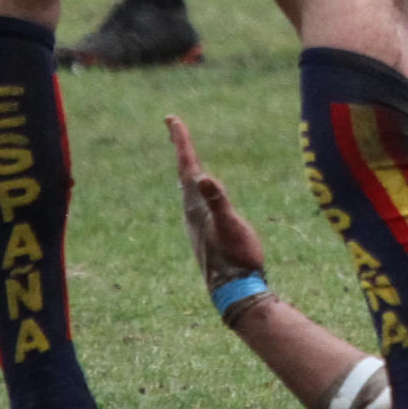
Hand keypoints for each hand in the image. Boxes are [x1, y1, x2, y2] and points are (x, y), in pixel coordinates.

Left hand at [166, 116, 269, 291]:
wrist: (234, 290)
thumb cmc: (236, 257)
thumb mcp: (230, 225)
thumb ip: (218, 202)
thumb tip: (204, 178)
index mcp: (196, 205)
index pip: (186, 166)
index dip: (180, 141)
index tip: (171, 118)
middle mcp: (192, 210)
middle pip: (184, 172)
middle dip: (181, 147)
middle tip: (175, 125)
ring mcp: (197, 221)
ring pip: (188, 186)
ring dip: (186, 165)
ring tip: (184, 152)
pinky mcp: (205, 230)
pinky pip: (196, 198)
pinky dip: (196, 183)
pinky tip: (199, 190)